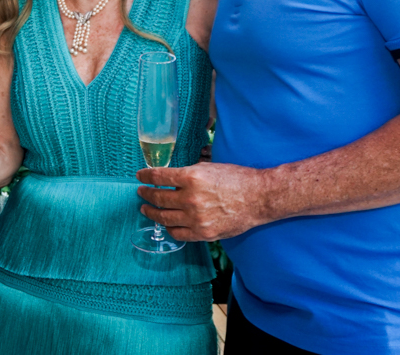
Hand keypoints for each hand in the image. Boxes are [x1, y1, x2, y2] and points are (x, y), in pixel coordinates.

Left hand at [136, 163, 270, 241]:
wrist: (259, 198)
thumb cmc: (237, 179)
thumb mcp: (208, 167)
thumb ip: (187, 174)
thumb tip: (169, 178)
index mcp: (191, 177)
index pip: (159, 177)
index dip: (146, 176)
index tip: (140, 176)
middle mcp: (191, 198)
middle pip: (158, 197)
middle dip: (146, 194)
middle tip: (141, 192)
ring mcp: (196, 218)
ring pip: (164, 217)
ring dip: (151, 212)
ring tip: (146, 209)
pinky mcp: (204, 233)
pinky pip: (178, 233)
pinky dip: (169, 228)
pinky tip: (166, 224)